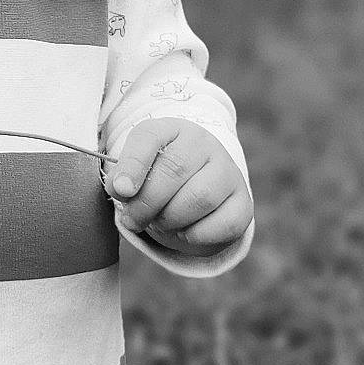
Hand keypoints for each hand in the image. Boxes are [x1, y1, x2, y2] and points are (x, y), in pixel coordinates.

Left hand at [104, 119, 253, 257]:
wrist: (195, 190)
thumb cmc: (159, 179)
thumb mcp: (137, 172)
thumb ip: (123, 178)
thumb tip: (121, 189)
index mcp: (172, 129)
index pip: (150, 137)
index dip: (133, 165)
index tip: (120, 191)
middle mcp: (205, 144)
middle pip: (174, 170)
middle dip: (147, 203)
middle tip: (133, 219)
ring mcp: (228, 171)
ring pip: (200, 197)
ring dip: (171, 219)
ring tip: (160, 223)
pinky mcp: (243, 202)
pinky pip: (223, 224)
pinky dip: (196, 236)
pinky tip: (185, 231)